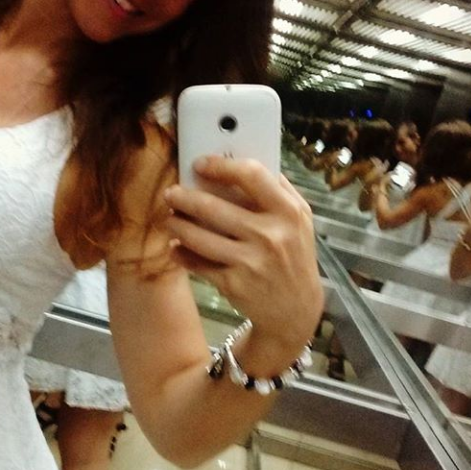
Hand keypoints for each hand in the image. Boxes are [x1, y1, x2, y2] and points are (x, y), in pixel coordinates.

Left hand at [163, 156, 322, 354]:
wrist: (296, 309)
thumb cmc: (294, 255)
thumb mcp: (300, 220)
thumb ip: (277, 190)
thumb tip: (241, 160)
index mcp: (288, 212)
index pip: (251, 175)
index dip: (220, 166)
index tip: (199, 164)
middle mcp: (270, 235)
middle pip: (213, 208)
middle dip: (184, 198)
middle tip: (170, 193)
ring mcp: (251, 262)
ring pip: (199, 237)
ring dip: (177, 225)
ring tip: (170, 219)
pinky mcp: (234, 284)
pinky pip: (198, 264)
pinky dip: (181, 254)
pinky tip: (175, 247)